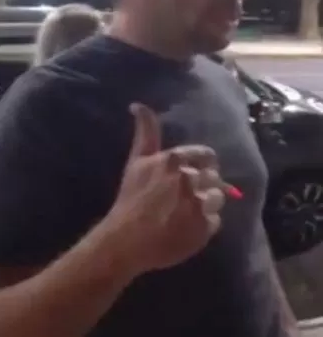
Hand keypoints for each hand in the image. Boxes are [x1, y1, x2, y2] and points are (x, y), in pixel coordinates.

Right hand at [108, 103, 225, 274]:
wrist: (127, 238)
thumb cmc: (130, 198)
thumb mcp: (137, 161)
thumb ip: (145, 131)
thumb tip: (138, 104)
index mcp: (175, 159)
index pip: (206, 156)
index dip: (202, 166)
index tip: (190, 177)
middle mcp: (190, 177)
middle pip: (213, 177)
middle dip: (202, 186)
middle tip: (182, 199)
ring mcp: (199, 202)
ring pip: (217, 198)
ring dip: (205, 205)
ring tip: (184, 214)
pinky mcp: (205, 226)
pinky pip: (215, 221)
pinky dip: (204, 225)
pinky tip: (185, 227)